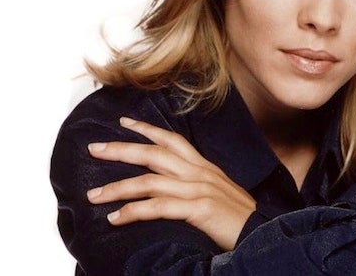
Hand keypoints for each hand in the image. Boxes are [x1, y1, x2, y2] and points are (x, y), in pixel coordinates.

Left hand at [86, 117, 256, 250]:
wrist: (262, 234)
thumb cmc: (239, 217)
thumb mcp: (219, 192)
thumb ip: (197, 184)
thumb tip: (172, 186)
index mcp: (204, 166)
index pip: (172, 139)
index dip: (146, 128)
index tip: (124, 121)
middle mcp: (199, 173)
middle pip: (153, 154)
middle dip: (120, 149)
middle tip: (93, 148)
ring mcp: (198, 189)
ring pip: (149, 181)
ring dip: (117, 187)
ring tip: (93, 195)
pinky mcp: (198, 209)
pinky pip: (157, 208)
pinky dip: (133, 212)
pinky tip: (115, 218)